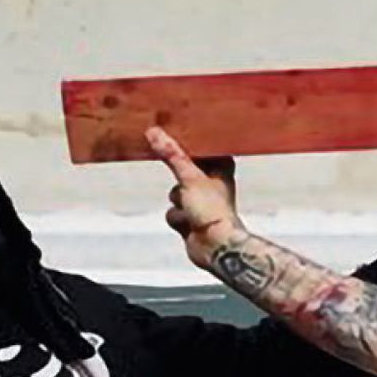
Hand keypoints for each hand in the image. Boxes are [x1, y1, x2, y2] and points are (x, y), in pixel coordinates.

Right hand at [149, 128, 242, 273]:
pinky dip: (177, 218)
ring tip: (190, 210)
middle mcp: (212, 185)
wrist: (216, 247)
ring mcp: (201, 203)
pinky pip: (172, 213)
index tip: (171, 129)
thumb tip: (155, 133)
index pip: (203, 149)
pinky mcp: (192, 219)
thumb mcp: (190, 177)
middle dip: (178, 176)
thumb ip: (172, 155)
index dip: (188, 142)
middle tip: (166, 161)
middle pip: (183, 169)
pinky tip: (189, 224)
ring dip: (177, 203)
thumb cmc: (214, 212)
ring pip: (174, 193)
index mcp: (221, 170)